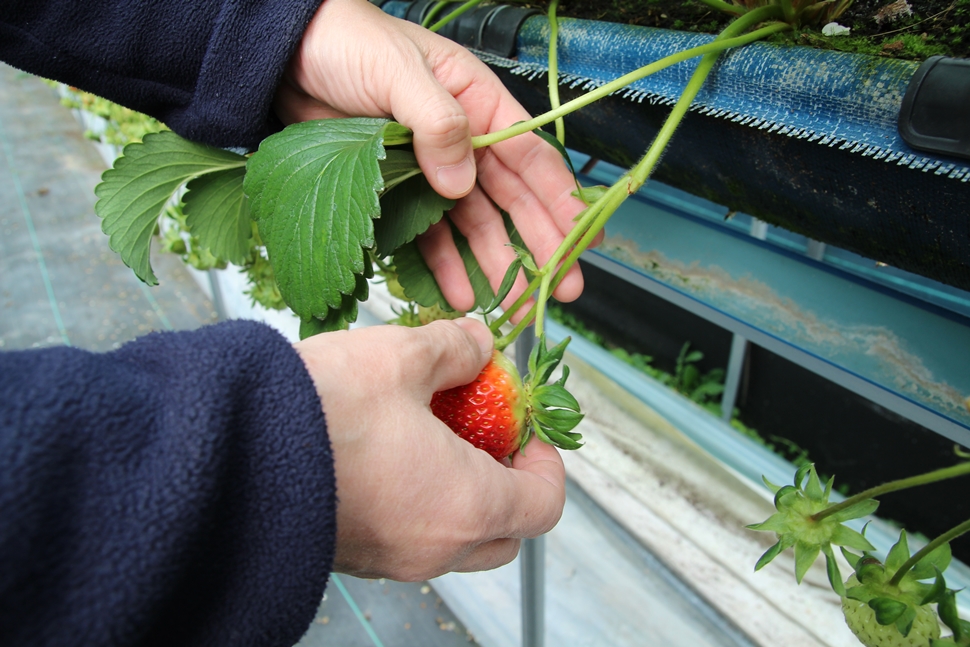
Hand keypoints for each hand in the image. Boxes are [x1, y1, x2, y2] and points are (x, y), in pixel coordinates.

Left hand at [275, 0, 591, 316]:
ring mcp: (431, 169)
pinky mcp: (397, 192)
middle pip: (512, 200)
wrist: (285, 54)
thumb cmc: (347, 43)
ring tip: (516, 306)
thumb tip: (461, 183)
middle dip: (541, 245)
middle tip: (563, 288)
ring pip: (475, 224)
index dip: (560, 199)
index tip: (584, 237)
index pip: (530, 156)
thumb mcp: (399, 72)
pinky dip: (445, 265)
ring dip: (497, 264)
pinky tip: (461, 294)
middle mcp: (462, 140)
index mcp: (477, 102)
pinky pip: (428, 235)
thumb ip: (437, 122)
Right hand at [293, 318, 565, 580]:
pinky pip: (408, 539)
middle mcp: (434, 546)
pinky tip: (386, 451)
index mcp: (465, 504)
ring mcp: (391, 560)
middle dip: (507, 484)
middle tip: (486, 434)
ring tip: (429, 434)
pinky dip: (417, 503)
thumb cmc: (322, 412)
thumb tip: (479, 343)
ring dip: (460, 492)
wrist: (226, 453)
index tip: (526, 430)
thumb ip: (456, 348)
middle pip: (504, 534)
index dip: (546, 464)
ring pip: (454, 540)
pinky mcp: (353, 556)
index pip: (542, 505)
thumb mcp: (401, 356)